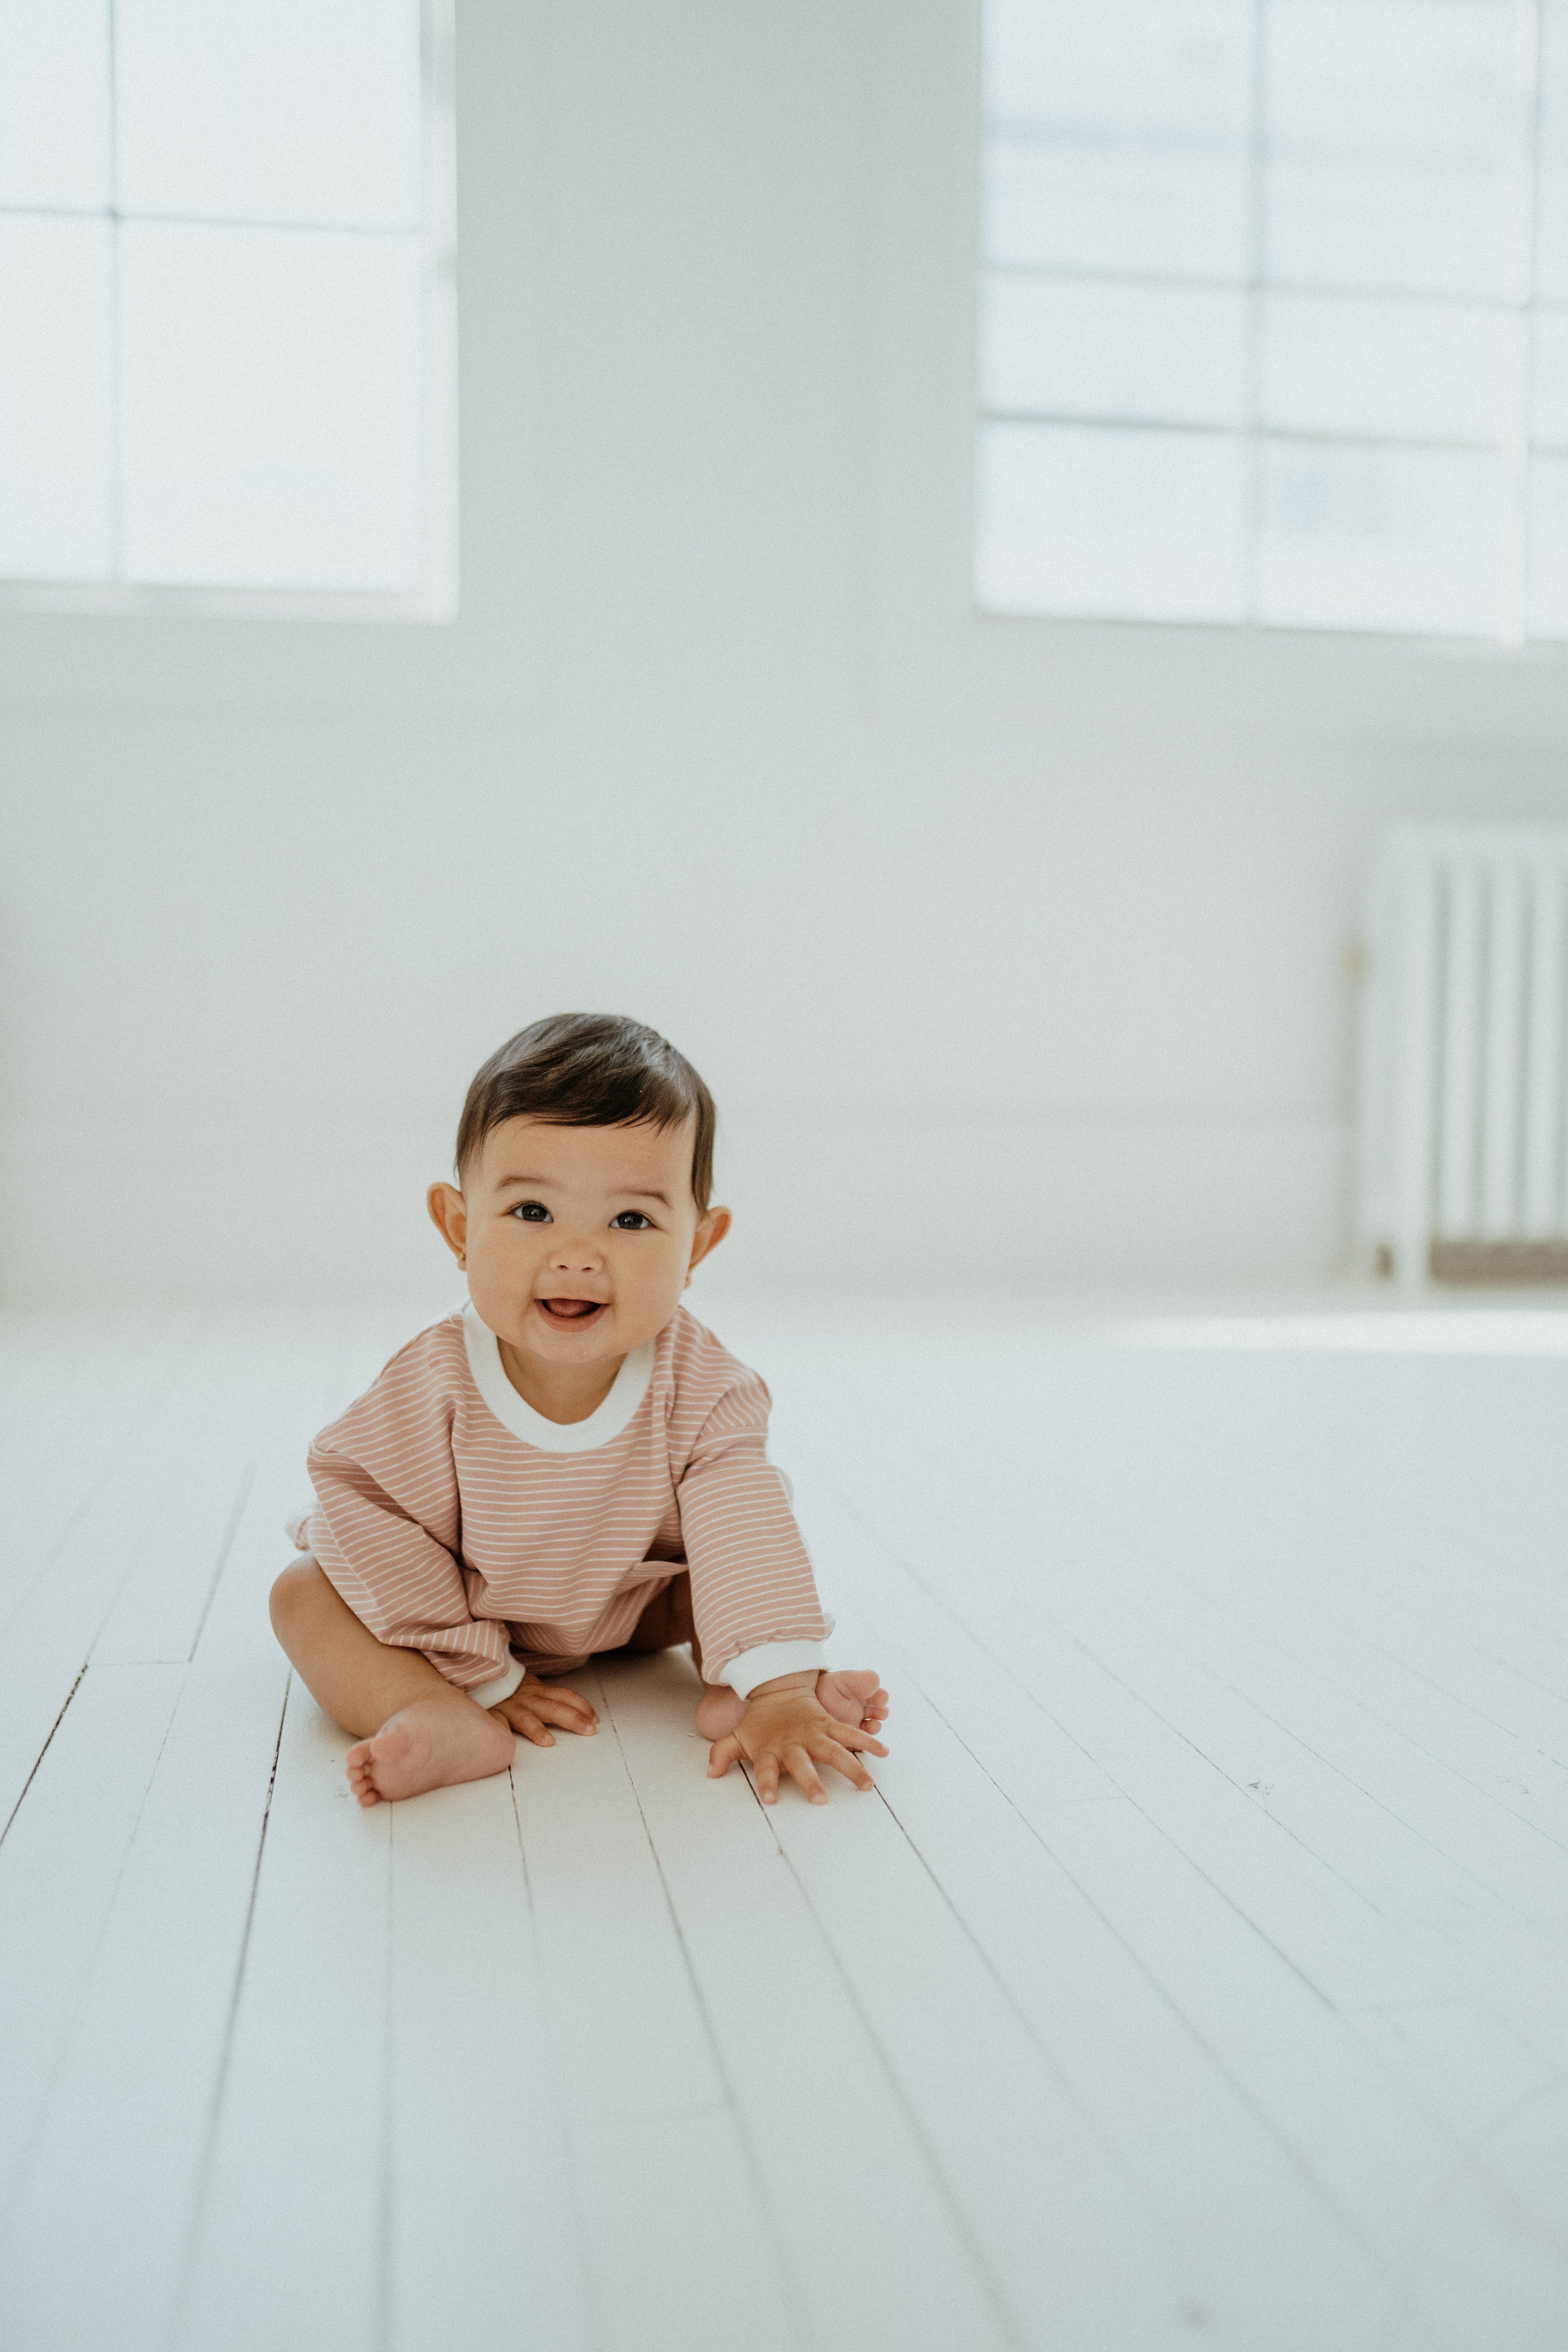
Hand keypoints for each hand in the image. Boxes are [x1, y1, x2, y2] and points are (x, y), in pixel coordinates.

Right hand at [487, 1673, 597, 1746]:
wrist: (480, 1674)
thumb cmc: (508, 1688)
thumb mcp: (529, 1688)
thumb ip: (545, 1697)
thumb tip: (571, 1710)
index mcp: (538, 1690)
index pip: (566, 1696)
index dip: (582, 1707)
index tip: (596, 1720)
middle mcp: (528, 1697)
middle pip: (554, 1707)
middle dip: (573, 1719)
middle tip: (589, 1731)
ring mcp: (510, 1706)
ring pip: (527, 1717)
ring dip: (537, 1729)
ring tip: (548, 1741)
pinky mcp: (493, 1713)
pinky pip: (497, 1722)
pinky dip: (501, 1731)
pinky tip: (505, 1743)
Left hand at [707, 1684, 886, 1805]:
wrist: (777, 1688)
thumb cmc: (758, 1722)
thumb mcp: (737, 1735)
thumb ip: (722, 1754)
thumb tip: (711, 1773)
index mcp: (770, 1749)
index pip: (765, 1769)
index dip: (768, 1783)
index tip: (771, 1800)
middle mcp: (794, 1742)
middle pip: (802, 1764)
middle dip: (810, 1781)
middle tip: (820, 1801)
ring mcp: (813, 1733)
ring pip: (834, 1750)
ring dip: (851, 1767)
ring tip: (866, 1785)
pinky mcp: (828, 1724)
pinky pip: (849, 1733)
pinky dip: (866, 1742)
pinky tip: (883, 1751)